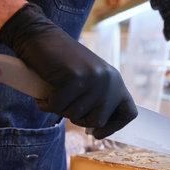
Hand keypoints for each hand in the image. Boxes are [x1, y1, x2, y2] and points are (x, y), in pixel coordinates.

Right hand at [0, 3, 136, 138]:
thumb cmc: (62, 63)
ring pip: (75, 114)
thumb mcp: (89, 81)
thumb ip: (98, 101)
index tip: (96, 133)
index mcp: (116, 82)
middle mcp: (109, 80)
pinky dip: (45, 103)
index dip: (114, 127)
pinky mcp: (74, 77)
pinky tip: (43, 92)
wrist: (40, 36)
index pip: (129, 113)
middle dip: (78, 118)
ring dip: (59, 108)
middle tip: (65, 104)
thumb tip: (97, 131)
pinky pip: (57, 105)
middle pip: (98, 120)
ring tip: (54, 91)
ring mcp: (93, 78)